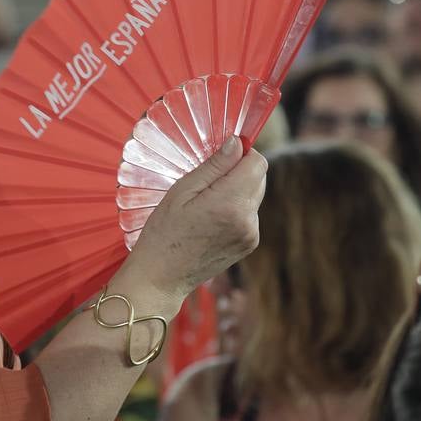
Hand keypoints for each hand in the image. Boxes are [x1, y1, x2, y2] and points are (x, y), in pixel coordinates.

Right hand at [123, 137, 267, 300]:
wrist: (161, 277)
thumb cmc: (164, 232)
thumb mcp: (182, 191)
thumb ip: (214, 166)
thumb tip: (237, 143)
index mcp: (230, 203)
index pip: (257, 163)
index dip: (242, 153)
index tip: (221, 157)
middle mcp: (247, 220)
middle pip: (259, 178)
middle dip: (238, 171)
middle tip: (207, 182)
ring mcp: (251, 235)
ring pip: (254, 195)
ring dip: (237, 191)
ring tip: (206, 204)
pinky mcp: (249, 244)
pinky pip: (249, 214)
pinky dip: (235, 209)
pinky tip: (211, 219)